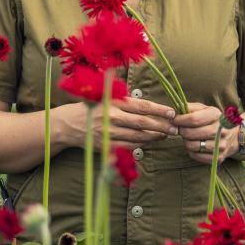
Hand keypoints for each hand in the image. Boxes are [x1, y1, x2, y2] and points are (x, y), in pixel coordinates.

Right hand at [59, 98, 178, 150]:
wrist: (70, 124)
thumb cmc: (93, 108)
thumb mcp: (107, 97)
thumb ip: (126, 99)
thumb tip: (150, 104)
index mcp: (114, 102)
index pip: (142, 106)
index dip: (159, 110)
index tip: (172, 112)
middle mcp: (112, 117)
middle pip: (143, 123)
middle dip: (161, 126)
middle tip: (175, 128)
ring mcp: (109, 133)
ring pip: (138, 137)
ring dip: (154, 137)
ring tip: (165, 135)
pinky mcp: (107, 145)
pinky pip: (129, 147)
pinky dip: (142, 145)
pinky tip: (151, 142)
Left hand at [172, 102, 237, 163]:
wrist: (232, 135)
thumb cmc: (213, 120)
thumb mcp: (204, 109)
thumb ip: (189, 108)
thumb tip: (173, 112)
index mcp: (216, 115)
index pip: (193, 119)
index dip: (180, 120)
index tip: (174, 120)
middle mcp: (221, 130)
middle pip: (192, 133)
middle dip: (182, 131)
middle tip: (180, 129)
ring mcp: (221, 145)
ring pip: (193, 146)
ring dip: (186, 142)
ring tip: (188, 137)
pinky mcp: (219, 157)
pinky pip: (197, 156)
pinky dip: (191, 151)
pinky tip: (194, 145)